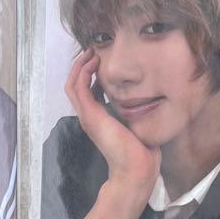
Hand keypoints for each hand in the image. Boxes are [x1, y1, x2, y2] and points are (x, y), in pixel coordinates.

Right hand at [61, 50, 160, 218]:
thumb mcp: (137, 124)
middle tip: (92, 50)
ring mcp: (88, 116)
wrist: (136, 168)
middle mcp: (89, 117)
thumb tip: (147, 99)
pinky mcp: (91, 115)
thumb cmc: (141, 151)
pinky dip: (83, 72)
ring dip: (80, 65)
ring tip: (91, 52)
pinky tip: (94, 61)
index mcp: (98, 119)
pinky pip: (78, 87)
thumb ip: (135, 111)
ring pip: (72, 84)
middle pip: (74, 85)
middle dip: (81, 65)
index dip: (89, 73)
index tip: (100, 59)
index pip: (85, 91)